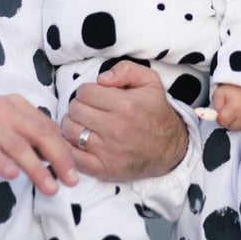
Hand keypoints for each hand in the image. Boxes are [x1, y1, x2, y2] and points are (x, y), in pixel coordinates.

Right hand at [0, 95, 76, 195]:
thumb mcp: (10, 122)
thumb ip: (31, 134)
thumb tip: (60, 155)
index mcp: (19, 105)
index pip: (48, 126)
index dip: (64, 149)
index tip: (75, 169)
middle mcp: (5, 110)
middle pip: (38, 134)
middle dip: (58, 158)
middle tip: (71, 181)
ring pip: (17, 146)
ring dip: (36, 169)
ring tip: (50, 188)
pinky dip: (2, 163)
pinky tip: (12, 176)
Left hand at [61, 60, 187, 181]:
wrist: (170, 148)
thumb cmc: (156, 112)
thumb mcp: (150, 81)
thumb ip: (126, 70)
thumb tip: (101, 78)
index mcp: (125, 105)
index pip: (84, 92)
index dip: (87, 91)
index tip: (94, 96)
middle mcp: (115, 128)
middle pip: (75, 110)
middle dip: (79, 106)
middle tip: (88, 109)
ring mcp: (109, 151)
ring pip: (70, 132)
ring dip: (72, 125)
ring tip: (83, 123)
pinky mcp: (104, 169)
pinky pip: (74, 158)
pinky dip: (70, 148)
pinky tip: (79, 141)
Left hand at [212, 83, 240, 129]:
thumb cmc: (234, 85)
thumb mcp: (219, 92)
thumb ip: (215, 106)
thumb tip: (214, 117)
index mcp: (234, 109)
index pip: (222, 122)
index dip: (219, 117)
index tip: (221, 110)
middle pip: (231, 127)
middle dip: (228, 120)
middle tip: (229, 108)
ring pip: (239, 127)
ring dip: (236, 121)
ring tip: (237, 108)